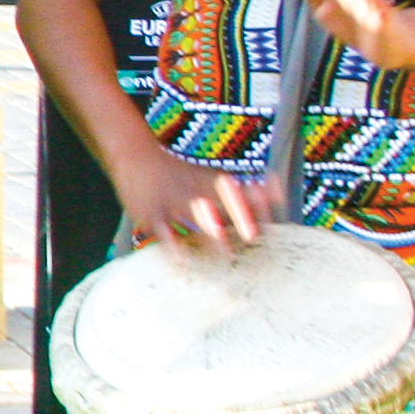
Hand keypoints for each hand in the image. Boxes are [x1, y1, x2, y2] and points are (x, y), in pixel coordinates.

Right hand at [112, 147, 269, 252]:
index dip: (256, 208)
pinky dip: (171, 243)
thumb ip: (244, 189)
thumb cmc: (180, 174)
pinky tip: (181, 258)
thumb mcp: (211, 176)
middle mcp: (195, 189)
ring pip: (192, 214)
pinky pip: (161, 229)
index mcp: (211, 182)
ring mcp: (171, 200)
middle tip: (252, 236)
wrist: (135, 155)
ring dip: (209, 230)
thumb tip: (279, 189)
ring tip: (224, 250)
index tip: (269, 225)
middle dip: (237, 217)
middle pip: (218, 202)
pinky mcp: (150, 211)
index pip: (240, 194)